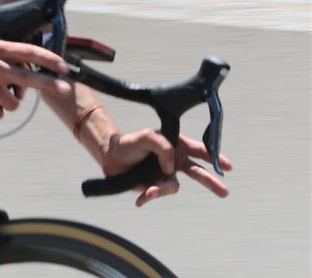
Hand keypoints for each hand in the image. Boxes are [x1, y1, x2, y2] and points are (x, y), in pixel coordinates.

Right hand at [0, 40, 71, 119]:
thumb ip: (16, 62)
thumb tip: (43, 76)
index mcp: (0, 49)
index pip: (29, 52)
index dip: (49, 59)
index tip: (64, 67)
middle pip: (27, 76)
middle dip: (49, 84)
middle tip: (65, 89)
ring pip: (14, 102)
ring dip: (8, 103)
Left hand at [102, 130, 232, 206]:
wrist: (111, 157)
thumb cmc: (130, 143)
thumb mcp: (147, 137)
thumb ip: (163, 147)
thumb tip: (170, 168)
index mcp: (176, 144)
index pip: (198, 150)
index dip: (214, 157)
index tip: (228, 166)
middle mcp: (174, 160)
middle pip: (197, 172)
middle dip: (211, 181)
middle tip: (225, 192)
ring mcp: (166, 174)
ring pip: (173, 186)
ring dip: (161, 189)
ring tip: (149, 191)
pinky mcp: (155, 185)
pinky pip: (157, 194)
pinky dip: (149, 197)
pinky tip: (141, 200)